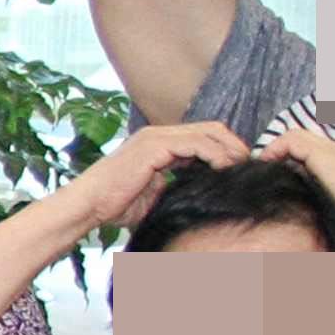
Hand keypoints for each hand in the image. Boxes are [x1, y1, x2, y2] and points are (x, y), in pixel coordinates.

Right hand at [55, 117, 249, 235]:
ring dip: (229, 150)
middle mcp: (158, 134)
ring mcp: (156, 137)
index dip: (225, 148)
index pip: (203, 135)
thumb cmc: (113, 205)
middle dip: (233, 146)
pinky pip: (197, 144)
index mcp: (158, 143)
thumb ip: (173, 188)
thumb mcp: (153, 195)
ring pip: (209, 132)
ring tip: (239, 168)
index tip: (239, 169)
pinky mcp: (154, 146)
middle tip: (246, 166)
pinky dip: (215, 155)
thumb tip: (199, 197)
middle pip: (212, 128)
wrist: (88, 205)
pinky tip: (223, 170)